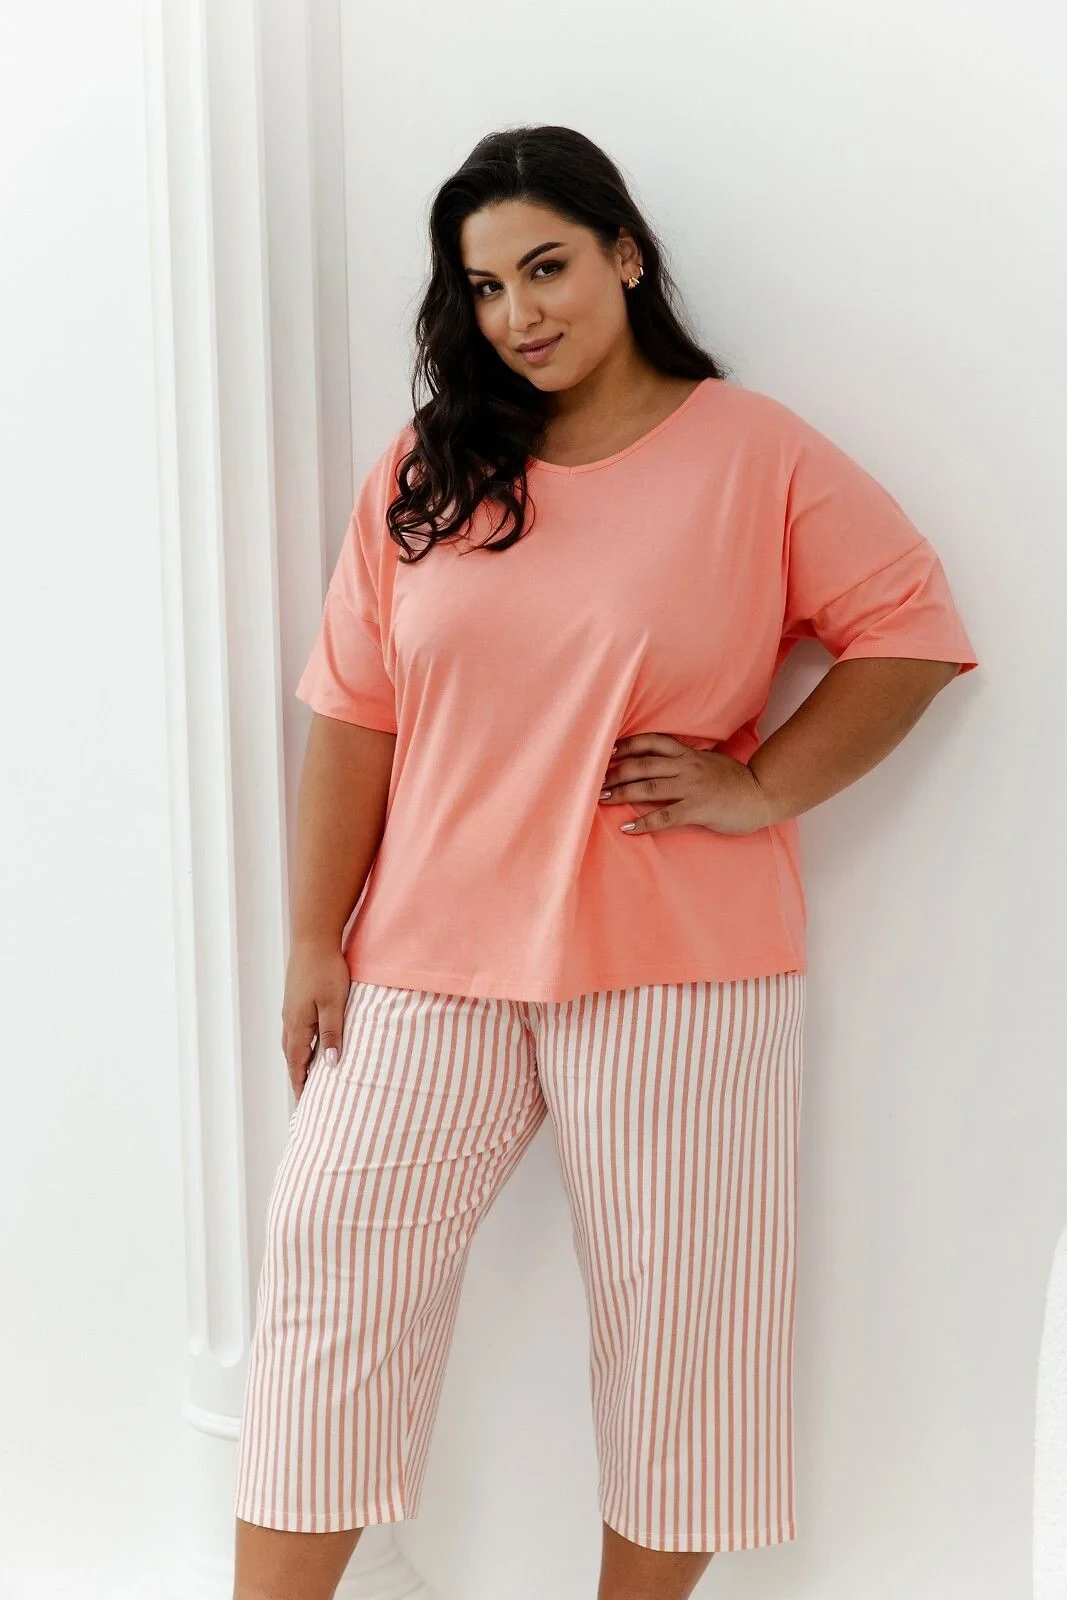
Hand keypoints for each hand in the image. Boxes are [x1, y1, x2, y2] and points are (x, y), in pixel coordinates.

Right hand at [282, 939, 350, 1100]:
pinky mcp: (296, 999)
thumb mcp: (334, 1004)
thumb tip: (330, 1065)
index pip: (296, 1065)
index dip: (301, 1085)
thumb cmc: (326, 970)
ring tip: (311, 1076)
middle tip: (308, 1097)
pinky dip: (303, 1044)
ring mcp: (291, 1009)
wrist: (313, 938)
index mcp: (297, 1025)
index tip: (305, 1105)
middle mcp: (289, 1020)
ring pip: (293, 1042)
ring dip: (300, 1061)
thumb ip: (333, 1034)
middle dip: (299, 1077)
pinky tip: (313, 1043)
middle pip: (292, 1057)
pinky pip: (297, 1029)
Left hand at [600, 732, 779, 836]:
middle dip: (617, 771)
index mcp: (689, 754)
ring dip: (623, 793)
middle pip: (643, 764)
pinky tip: (628, 828)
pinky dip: (644, 823)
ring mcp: (692, 788)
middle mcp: (687, 767)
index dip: (627, 744)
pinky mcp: (698, 809)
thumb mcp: (709, 761)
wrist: (762, 794)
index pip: (652, 742)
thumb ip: (686, 760)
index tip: (607, 750)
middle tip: (596, 778)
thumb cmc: (735, 781)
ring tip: (602, 798)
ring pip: (650, 787)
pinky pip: (666, 817)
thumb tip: (662, 762)